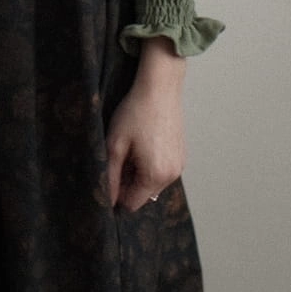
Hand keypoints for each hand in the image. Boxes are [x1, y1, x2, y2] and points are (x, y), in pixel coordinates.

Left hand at [106, 36, 185, 211]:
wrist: (159, 88)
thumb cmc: (135, 113)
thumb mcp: (115, 144)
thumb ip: (110, 176)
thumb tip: (108, 199)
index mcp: (155, 175)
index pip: (132, 203)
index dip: (116, 195)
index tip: (109, 176)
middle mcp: (172, 175)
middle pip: (143, 194)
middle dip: (129, 182)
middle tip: (119, 156)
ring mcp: (180, 165)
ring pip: (153, 182)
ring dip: (140, 173)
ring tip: (132, 147)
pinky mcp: (182, 155)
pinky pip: (162, 170)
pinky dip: (151, 164)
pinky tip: (144, 143)